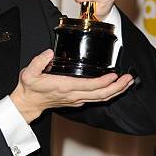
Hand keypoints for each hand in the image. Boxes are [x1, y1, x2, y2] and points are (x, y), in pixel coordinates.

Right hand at [10, 49, 133, 123]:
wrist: (28, 103)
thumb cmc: (29, 88)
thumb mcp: (29, 73)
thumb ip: (38, 61)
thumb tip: (48, 52)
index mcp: (65, 86)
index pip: (89, 86)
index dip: (103, 82)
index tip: (114, 76)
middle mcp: (73, 95)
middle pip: (101, 94)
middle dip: (117, 87)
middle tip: (128, 79)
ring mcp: (76, 100)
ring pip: (100, 98)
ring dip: (115, 91)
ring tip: (126, 83)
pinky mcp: (76, 101)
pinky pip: (96, 99)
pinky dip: (107, 94)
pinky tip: (113, 88)